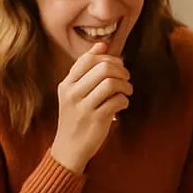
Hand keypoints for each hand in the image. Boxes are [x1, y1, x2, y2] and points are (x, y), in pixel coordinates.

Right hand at [51, 43, 131, 172]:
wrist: (69, 148)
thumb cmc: (76, 117)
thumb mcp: (74, 92)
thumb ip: (86, 69)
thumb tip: (103, 44)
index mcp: (66, 84)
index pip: (88, 59)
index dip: (108, 58)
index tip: (117, 65)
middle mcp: (72, 93)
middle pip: (103, 68)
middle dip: (121, 70)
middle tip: (126, 78)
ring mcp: (84, 107)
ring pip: (112, 83)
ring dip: (125, 85)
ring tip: (126, 91)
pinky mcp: (96, 120)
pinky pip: (118, 101)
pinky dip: (125, 101)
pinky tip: (122, 105)